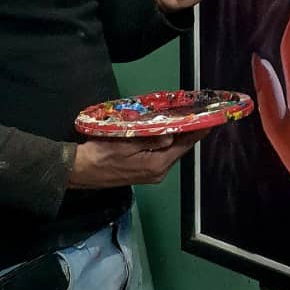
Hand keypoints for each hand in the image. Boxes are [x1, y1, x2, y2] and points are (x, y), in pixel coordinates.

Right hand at [67, 131, 208, 188]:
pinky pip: (161, 155)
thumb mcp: (124, 141)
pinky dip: (167, 143)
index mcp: (156, 165)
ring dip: (178, 137)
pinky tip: (166, 132)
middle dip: (189, 133)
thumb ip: (150, 138)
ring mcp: (151, 174)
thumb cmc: (100, 153)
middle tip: (198, 115)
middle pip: (179, 149)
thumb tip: (172, 134)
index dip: (197, 132)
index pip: (183, 146)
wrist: (79, 171)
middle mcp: (158, 172)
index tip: (210, 121)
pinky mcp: (143, 172)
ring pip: (170, 152)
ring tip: (185, 120)